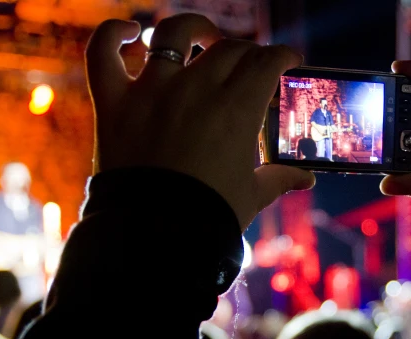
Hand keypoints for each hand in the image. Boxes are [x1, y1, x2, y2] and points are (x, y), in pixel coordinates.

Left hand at [85, 15, 314, 229]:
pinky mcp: (114, 103)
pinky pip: (104, 52)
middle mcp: (196, 90)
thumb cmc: (209, 217)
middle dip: (248, 52)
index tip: (287, 58)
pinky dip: (114, 33)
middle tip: (252, 65)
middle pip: (230, 49)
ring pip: (176, 35)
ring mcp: (152, 92)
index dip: (282, 55)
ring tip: (204, 37)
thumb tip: (306, 179)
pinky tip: (131, 31)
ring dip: (196, 29)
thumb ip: (279, 178)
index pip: (266, 62)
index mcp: (236, 110)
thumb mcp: (251, 195)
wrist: (155, 238)